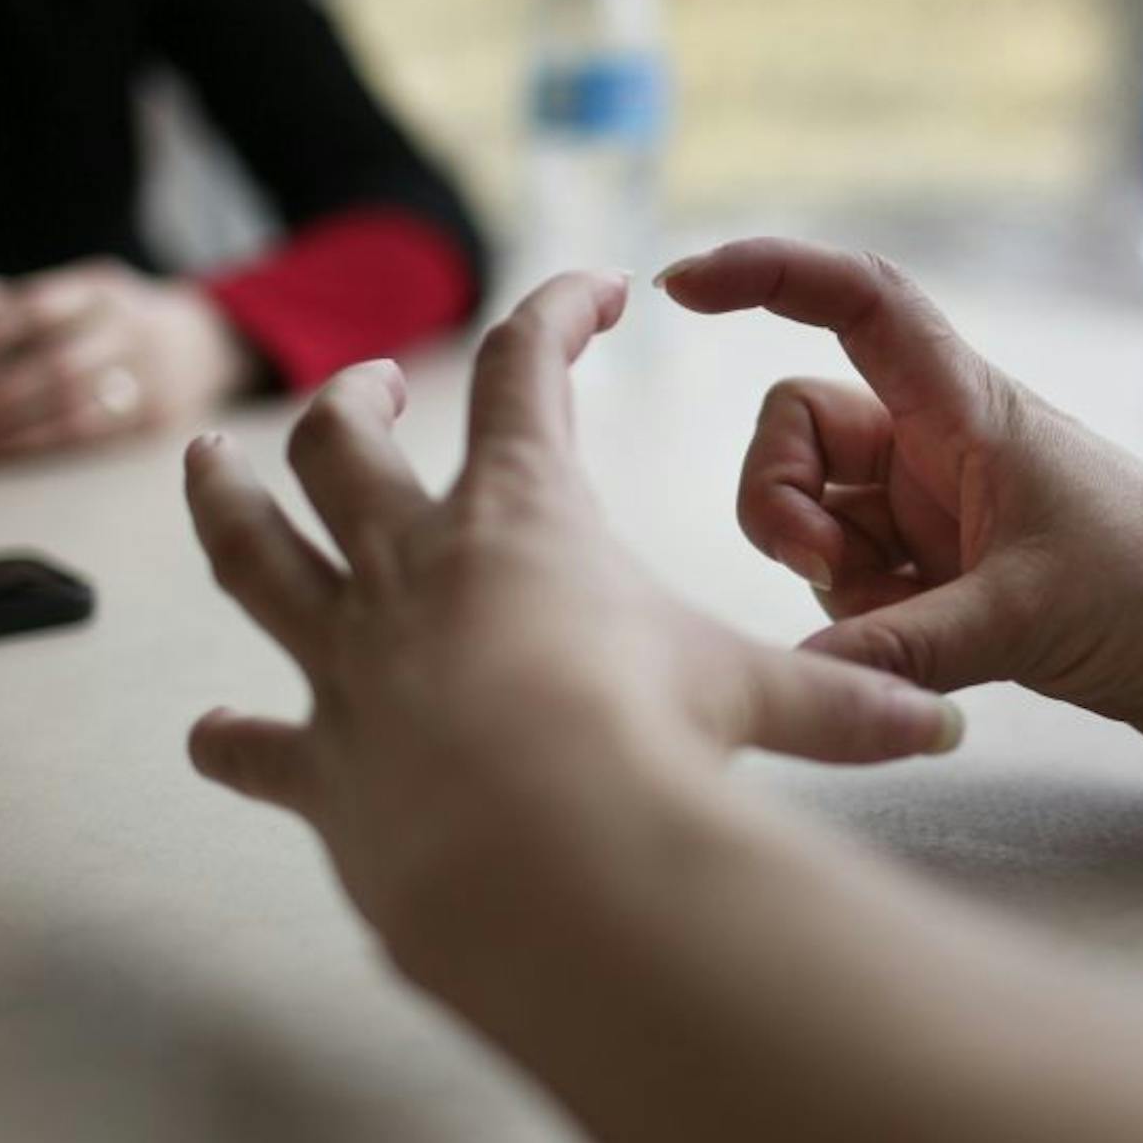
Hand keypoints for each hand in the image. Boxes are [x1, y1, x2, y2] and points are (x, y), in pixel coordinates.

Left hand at [0, 258, 253, 457]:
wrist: (206, 345)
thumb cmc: (114, 320)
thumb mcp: (84, 293)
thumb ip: (34, 308)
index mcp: (102, 290)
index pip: (34, 308)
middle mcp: (132, 329)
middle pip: (53, 365)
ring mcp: (151, 376)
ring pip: (71, 408)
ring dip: (8, 429)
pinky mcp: (157, 417)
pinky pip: (89, 437)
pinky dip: (36, 446)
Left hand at [182, 271, 961, 974]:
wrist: (535, 853)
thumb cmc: (642, 744)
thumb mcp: (750, 702)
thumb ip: (840, 703)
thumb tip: (937, 723)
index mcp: (522, 514)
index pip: (530, 366)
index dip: (563, 309)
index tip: (597, 289)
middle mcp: (416, 563)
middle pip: (347, 440)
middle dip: (358, 400)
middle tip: (373, 391)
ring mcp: (352, 655)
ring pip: (252, 547)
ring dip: (223, 500)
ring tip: (205, 466)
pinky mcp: (324, 757)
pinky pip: (255, 743)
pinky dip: (235, 742)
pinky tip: (215, 740)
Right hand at [659, 239, 1142, 755]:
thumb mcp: (1023, 615)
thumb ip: (902, 646)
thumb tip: (797, 674)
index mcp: (962, 406)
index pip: (855, 301)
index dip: (767, 272)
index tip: (682, 287)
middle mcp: (936, 447)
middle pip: (795, 430)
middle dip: (779, 500)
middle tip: (830, 569)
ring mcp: (935, 513)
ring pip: (813, 513)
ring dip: (823, 570)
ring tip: (901, 619)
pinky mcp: (942, 577)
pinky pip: (848, 584)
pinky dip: (857, 620)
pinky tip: (922, 656)